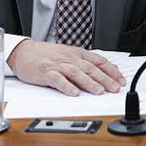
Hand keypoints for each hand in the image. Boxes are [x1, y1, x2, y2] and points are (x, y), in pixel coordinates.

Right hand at [7, 40, 126, 95]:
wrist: (24, 51)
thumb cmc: (47, 55)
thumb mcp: (70, 55)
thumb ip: (86, 62)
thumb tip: (105, 70)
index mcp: (78, 53)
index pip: (99, 61)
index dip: (111, 71)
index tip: (121, 80)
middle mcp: (70, 58)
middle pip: (91, 68)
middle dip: (105, 79)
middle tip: (115, 88)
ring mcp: (58, 65)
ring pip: (77, 73)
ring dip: (89, 83)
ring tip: (99, 91)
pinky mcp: (46, 72)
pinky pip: (58, 79)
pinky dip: (67, 86)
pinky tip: (74, 93)